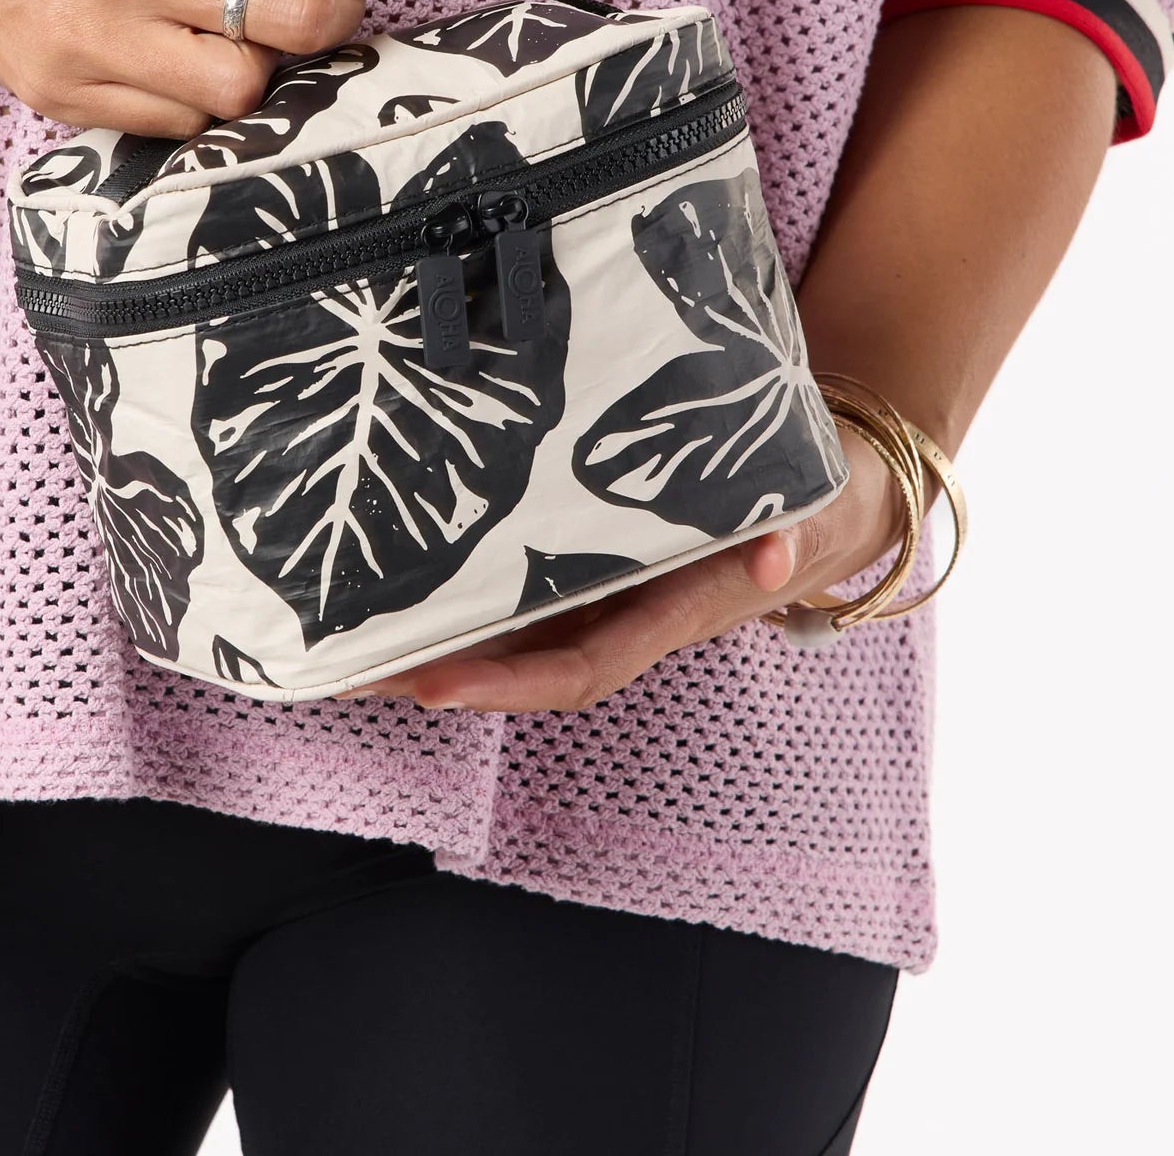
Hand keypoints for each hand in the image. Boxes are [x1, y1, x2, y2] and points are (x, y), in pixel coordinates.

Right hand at [0, 0, 423, 135]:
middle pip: (300, 24)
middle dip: (332, 18)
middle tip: (311, 2)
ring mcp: (97, 39)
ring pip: (243, 90)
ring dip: (258, 69)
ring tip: (229, 36)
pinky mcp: (70, 97)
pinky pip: (180, 122)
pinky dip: (194, 98)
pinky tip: (170, 58)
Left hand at [333, 426, 912, 711]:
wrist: (839, 488)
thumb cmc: (823, 503)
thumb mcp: (817, 514)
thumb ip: (795, 537)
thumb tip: (768, 561)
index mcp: (671, 614)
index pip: (578, 667)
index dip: (507, 683)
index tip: (431, 686)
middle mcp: (624, 611)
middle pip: (515, 661)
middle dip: (431, 671)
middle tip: (337, 668)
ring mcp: (602, 585)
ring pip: (504, 626)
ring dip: (427, 636)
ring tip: (334, 632)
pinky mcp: (588, 547)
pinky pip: (515, 580)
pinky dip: (456, 586)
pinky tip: (392, 573)